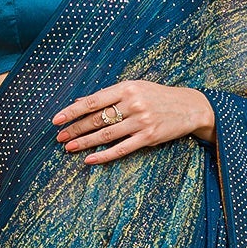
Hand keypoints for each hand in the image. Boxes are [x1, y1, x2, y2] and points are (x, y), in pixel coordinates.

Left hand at [52, 81, 215, 161]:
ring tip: (69, 148)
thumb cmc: (158, 97)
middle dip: (75, 129)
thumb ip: (109, 95)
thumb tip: (80, 101)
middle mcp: (133, 103)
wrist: (190, 107)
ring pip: (106, 134)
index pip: (93, 101)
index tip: (56, 120)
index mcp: (127, 88)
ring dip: (85, 142)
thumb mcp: (135, 88)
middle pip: (97, 118)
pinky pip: (121, 149)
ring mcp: (141, 121)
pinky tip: (90, 159)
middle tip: (59, 137)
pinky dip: (104, 155)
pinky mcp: (148, 137)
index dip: (72, 111)